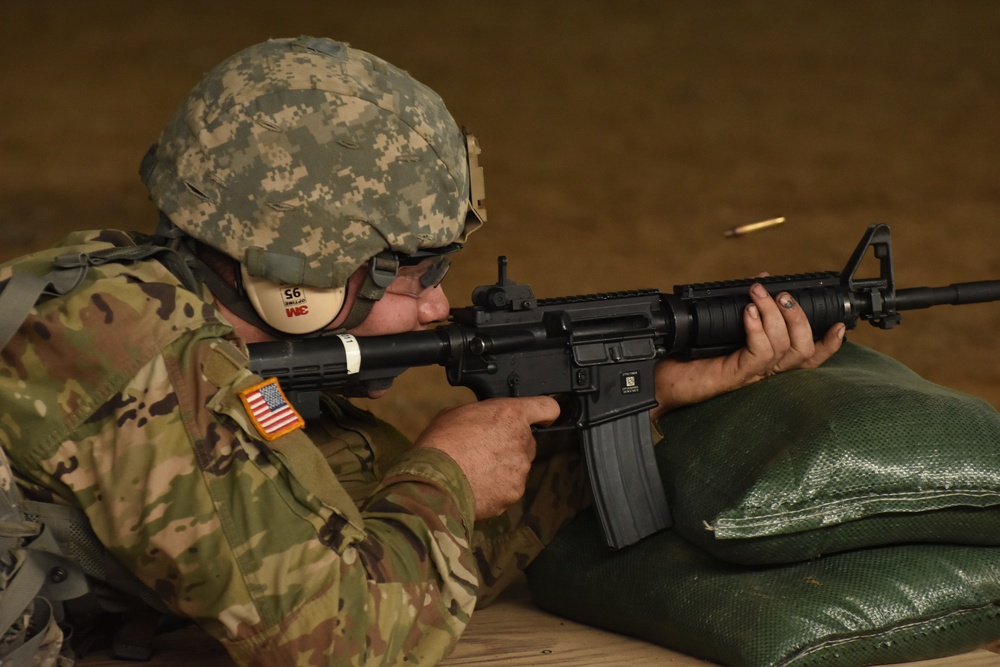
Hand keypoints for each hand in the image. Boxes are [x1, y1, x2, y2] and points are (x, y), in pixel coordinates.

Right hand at [414, 396, 559, 519]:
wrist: (434, 481)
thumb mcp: (457, 413)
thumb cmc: (441, 443)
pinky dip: (496, 488)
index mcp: (511, 415)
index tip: (540, 418)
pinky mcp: (513, 493)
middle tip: (484, 449)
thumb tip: (481, 422)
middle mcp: (522, 441)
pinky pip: (508, 488)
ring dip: (502, 468)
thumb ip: (481, 415)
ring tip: (474, 469)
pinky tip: (475, 485)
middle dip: (510, 445)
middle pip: (527, 441)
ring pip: (517, 466)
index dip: (543, 413)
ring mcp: (520, 470)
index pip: (547, 407)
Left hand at [650, 282, 844, 419]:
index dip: (828, 343)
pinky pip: (759, 354)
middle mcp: (763, 371)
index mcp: (765, 360)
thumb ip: (746, 305)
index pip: (807, 356)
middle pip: (803, 351)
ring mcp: (750, 376)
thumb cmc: (686, 355)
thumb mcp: (719, 324)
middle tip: (783, 295)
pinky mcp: (735, 377)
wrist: (659, 379)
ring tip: (759, 295)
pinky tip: (748, 313)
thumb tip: (764, 280)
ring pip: (784, 350)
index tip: (840, 324)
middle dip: (800, 318)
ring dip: (775, 316)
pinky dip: (757, 329)